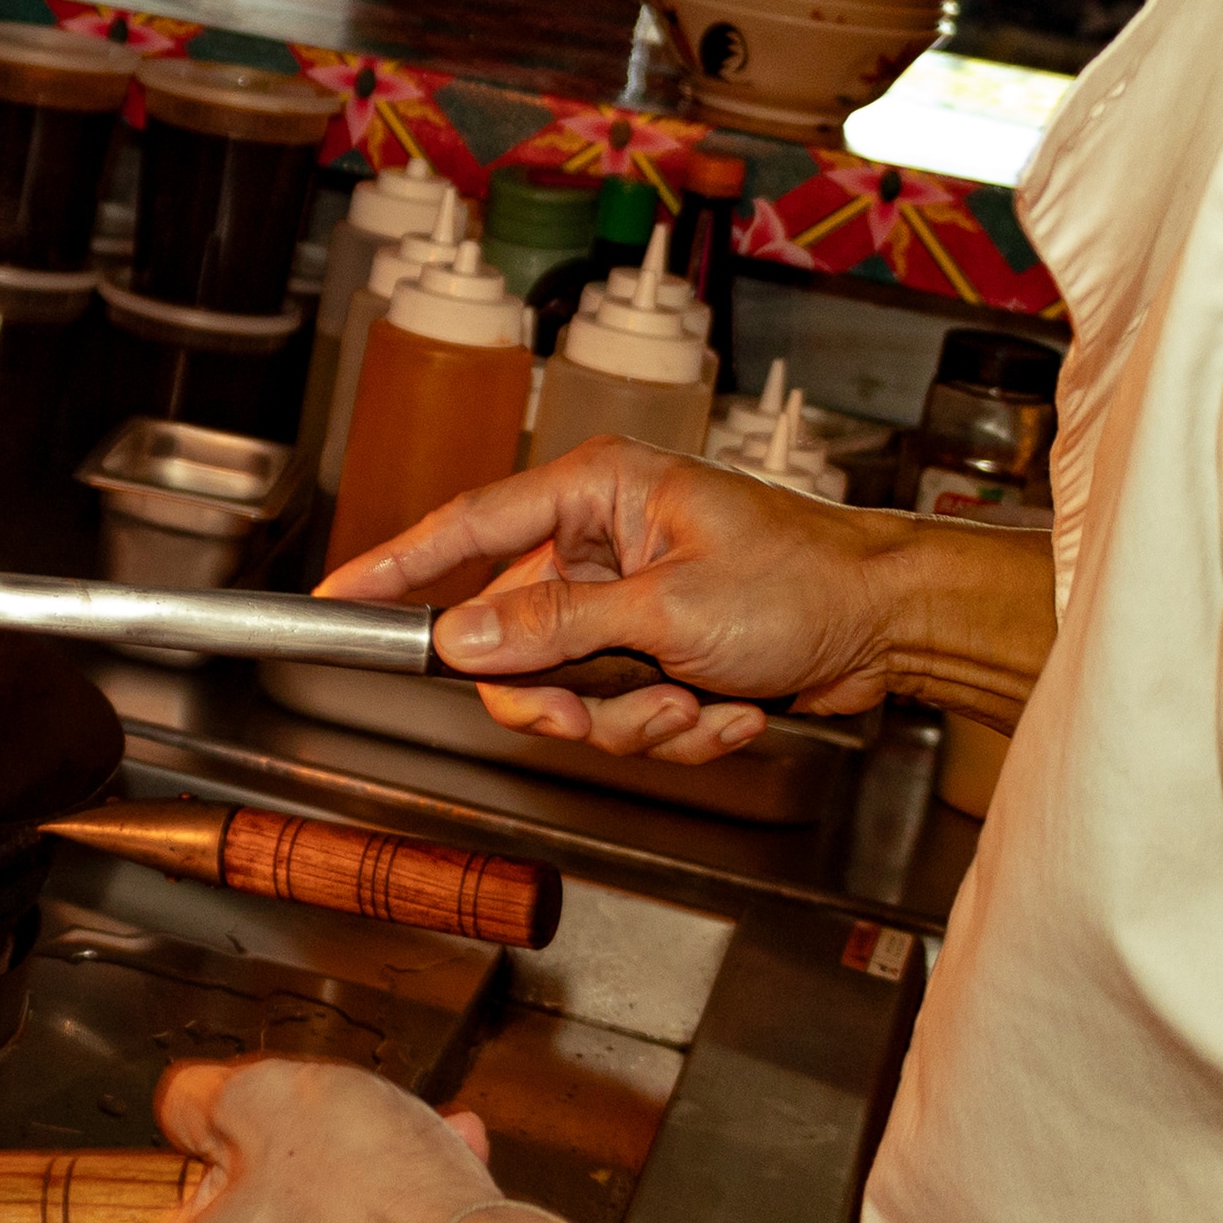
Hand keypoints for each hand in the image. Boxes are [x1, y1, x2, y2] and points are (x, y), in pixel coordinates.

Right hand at [319, 436, 907, 761]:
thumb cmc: (805, 582)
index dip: (392, 568)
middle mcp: (599, 543)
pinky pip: (620, 714)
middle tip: (604, 719)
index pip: (464, 528)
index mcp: (594, 493)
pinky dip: (674, 729)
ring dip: (634, 722)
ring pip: (566, 693)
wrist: (891, 629)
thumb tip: (459, 638)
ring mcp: (625, 604)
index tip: (331, 600)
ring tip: (700, 706)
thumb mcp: (670, 609)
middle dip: (565, 700)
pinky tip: (729, 711)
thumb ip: (555, 629)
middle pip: (511, 642)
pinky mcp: (654, 655)